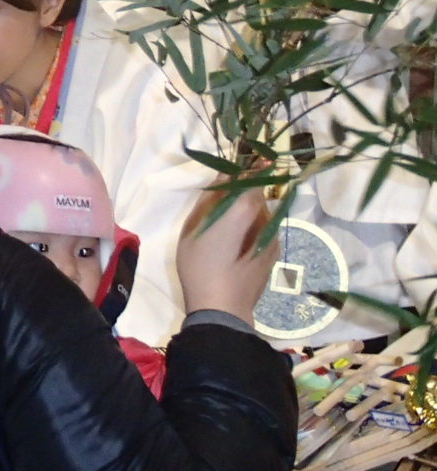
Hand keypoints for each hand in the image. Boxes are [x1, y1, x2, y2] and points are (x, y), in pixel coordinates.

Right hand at [177, 180, 278, 324]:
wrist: (222, 312)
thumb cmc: (201, 268)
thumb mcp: (195, 230)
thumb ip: (211, 200)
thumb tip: (224, 177)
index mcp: (242, 212)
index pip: (253, 179)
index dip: (250, 167)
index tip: (243, 158)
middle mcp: (264, 222)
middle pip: (257, 195)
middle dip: (243, 191)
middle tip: (221, 200)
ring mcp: (273, 239)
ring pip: (261, 213)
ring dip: (247, 211)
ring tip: (225, 228)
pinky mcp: (274, 254)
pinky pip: (264, 229)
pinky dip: (252, 227)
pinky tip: (235, 245)